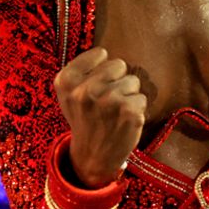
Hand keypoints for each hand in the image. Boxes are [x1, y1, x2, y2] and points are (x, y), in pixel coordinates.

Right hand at [53, 46, 146, 187]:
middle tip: (106, 101)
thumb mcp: (69, 92)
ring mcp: (108, 101)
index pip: (101, 53)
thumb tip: (105, 52)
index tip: (94, 86)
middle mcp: (86, 89)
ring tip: (114, 112)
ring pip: (133, 81)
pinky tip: (123, 121)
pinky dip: (136, 109)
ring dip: (127, 95)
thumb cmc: (84, 118)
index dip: (101, 69)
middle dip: (116, 80)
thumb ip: (82, 68)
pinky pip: (142, 98)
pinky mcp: (129, 112)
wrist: (92, 156)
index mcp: (67, 80)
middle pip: (119, 65)